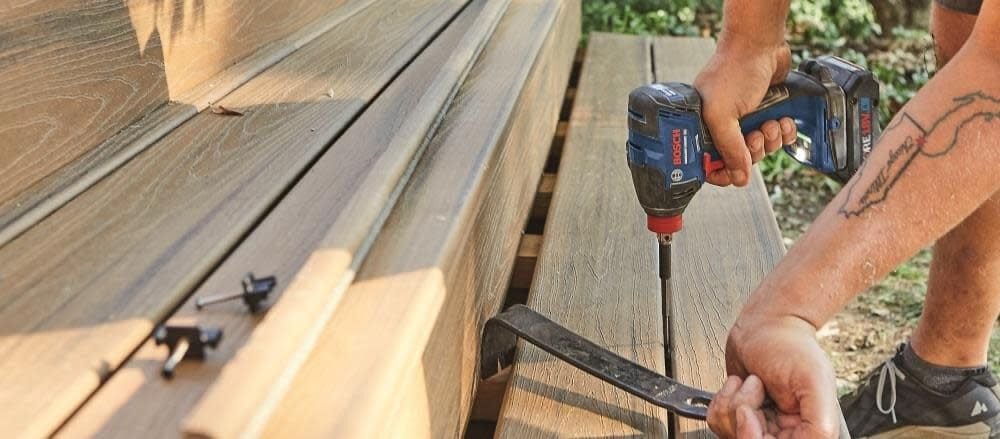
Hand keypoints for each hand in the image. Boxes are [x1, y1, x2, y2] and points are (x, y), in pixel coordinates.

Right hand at [693, 36, 796, 186]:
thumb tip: (738, 177)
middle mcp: (722, 126)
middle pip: (738, 160)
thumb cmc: (733, 71)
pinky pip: (777, 139)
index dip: (722, 171)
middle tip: (755, 134)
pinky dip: (783, 134)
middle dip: (753, 151)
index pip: (708, 164)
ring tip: (771, 122)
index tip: (735, 170)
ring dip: (770, 140)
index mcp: (703, 127)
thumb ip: (729, 148)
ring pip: (761, 151)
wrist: (759, 45)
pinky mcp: (766, 115)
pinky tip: (782, 120)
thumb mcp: (722, 114)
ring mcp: (745, 121)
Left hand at [706, 314, 839, 437]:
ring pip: (730, 435)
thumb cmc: (790, 344)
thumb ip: (819, 423)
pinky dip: (721, 398)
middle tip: (754, 388)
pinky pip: (718, 422)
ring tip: (751, 381)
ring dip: (732, 402)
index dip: (755, 437)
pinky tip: (738, 383)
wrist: (765, 324)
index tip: (749, 414)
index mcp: (809, 430)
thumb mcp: (813, 380)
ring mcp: (760, 425)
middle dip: (743, 414)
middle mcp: (784, 432)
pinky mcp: (738, 416)